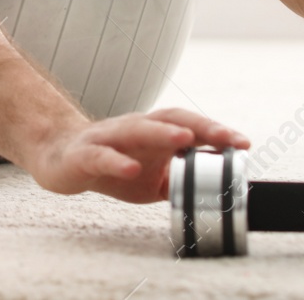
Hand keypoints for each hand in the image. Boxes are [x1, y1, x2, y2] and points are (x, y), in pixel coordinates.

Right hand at [29, 107, 249, 202]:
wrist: (58, 156)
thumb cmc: (113, 164)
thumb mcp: (154, 175)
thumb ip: (183, 175)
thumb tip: (222, 184)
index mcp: (152, 132)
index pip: (187, 125)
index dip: (215, 131)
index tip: (244, 143)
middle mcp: (132, 128)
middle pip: (168, 120)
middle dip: (199, 126)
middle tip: (226, 137)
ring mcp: (107, 138)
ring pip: (135, 129)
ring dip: (162, 132)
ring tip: (185, 139)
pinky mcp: (83, 154)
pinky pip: (101, 155)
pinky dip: (116, 160)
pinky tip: (131, 169)